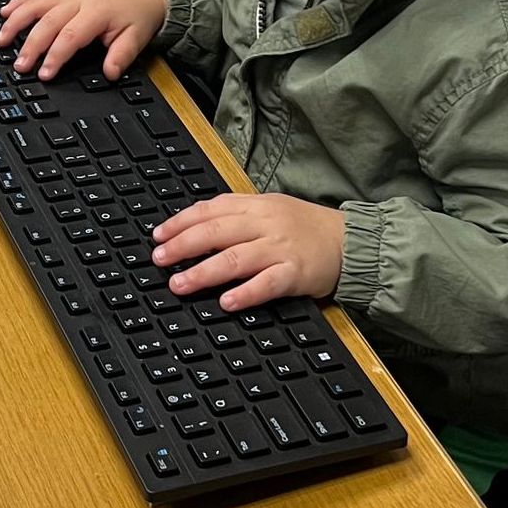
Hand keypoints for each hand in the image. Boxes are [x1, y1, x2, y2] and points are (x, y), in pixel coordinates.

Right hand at [0, 0, 167, 80]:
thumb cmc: (138, 13)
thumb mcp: (137, 38)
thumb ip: (121, 56)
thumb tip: (110, 73)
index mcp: (97, 11)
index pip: (71, 35)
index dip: (55, 55)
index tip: (45, 73)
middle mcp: (79, 0)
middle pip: (47, 21)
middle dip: (31, 44)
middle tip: (19, 65)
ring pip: (36, 3)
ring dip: (16, 21)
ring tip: (0, 40)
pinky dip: (18, 2)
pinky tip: (4, 13)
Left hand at [152, 193, 345, 311]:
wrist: (349, 241)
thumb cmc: (305, 227)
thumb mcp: (271, 209)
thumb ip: (237, 214)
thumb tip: (194, 225)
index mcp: (256, 206)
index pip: (211, 210)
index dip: (180, 222)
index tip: (158, 236)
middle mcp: (265, 224)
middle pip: (216, 232)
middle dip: (182, 246)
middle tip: (159, 260)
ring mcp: (280, 248)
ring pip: (235, 258)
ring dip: (203, 272)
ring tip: (180, 284)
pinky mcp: (295, 273)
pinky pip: (267, 284)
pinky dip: (245, 292)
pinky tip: (226, 301)